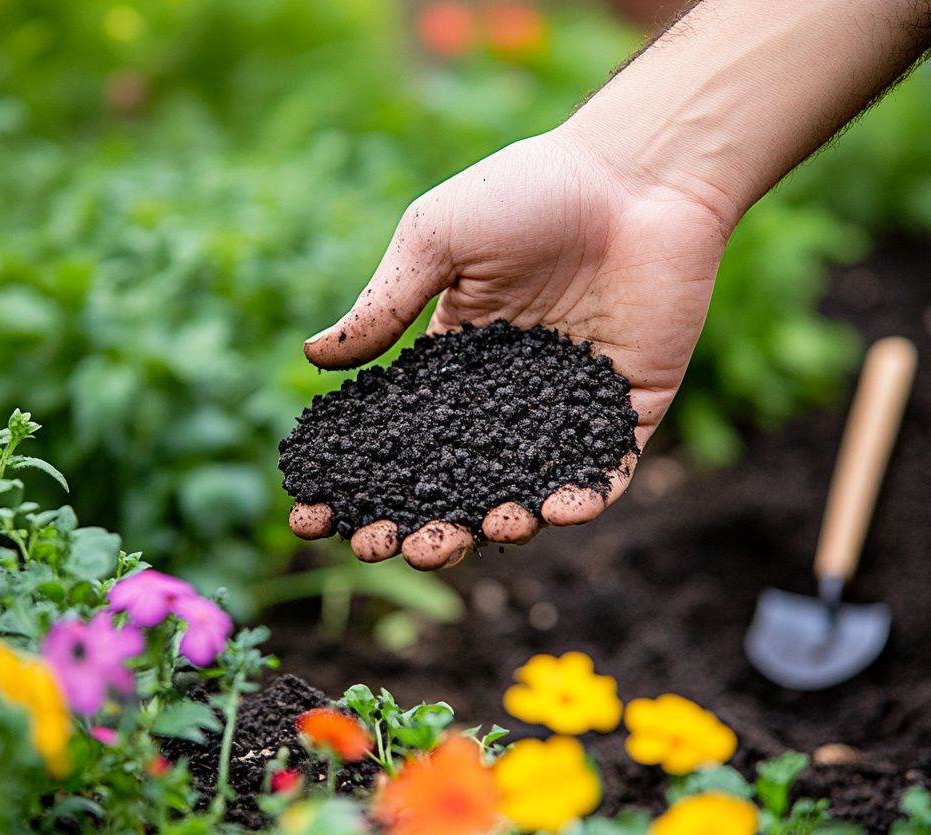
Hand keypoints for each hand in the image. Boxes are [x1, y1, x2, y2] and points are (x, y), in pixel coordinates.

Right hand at [290, 127, 730, 568]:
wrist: (637, 172)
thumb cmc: (528, 191)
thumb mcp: (436, 240)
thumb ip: (384, 305)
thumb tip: (313, 355)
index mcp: (451, 365)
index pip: (395, 441)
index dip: (354, 484)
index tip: (314, 518)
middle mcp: (504, 401)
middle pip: (451, 486)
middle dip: (415, 527)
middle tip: (385, 547)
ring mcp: (566, 412)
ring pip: (522, 493)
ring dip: (492, 527)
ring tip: (471, 533)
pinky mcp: (627, 412)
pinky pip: (603, 473)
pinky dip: (581, 501)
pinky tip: (553, 511)